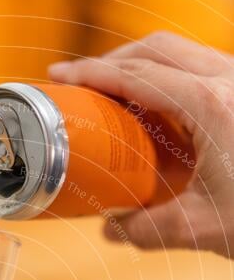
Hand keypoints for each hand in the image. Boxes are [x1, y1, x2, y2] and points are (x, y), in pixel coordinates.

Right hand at [49, 32, 233, 258]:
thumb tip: (112, 229)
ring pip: (179, 50)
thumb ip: (146, 231)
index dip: (92, 74)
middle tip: (80, 82)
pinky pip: (198, 65)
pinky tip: (155, 106)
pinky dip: (166, 76)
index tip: (62, 77)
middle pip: (155, 48)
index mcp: (210, 106)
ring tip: (111, 93)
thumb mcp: (200, 229)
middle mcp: (227, 80)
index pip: (137, 75)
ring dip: (140, 64)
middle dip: (111, 60)